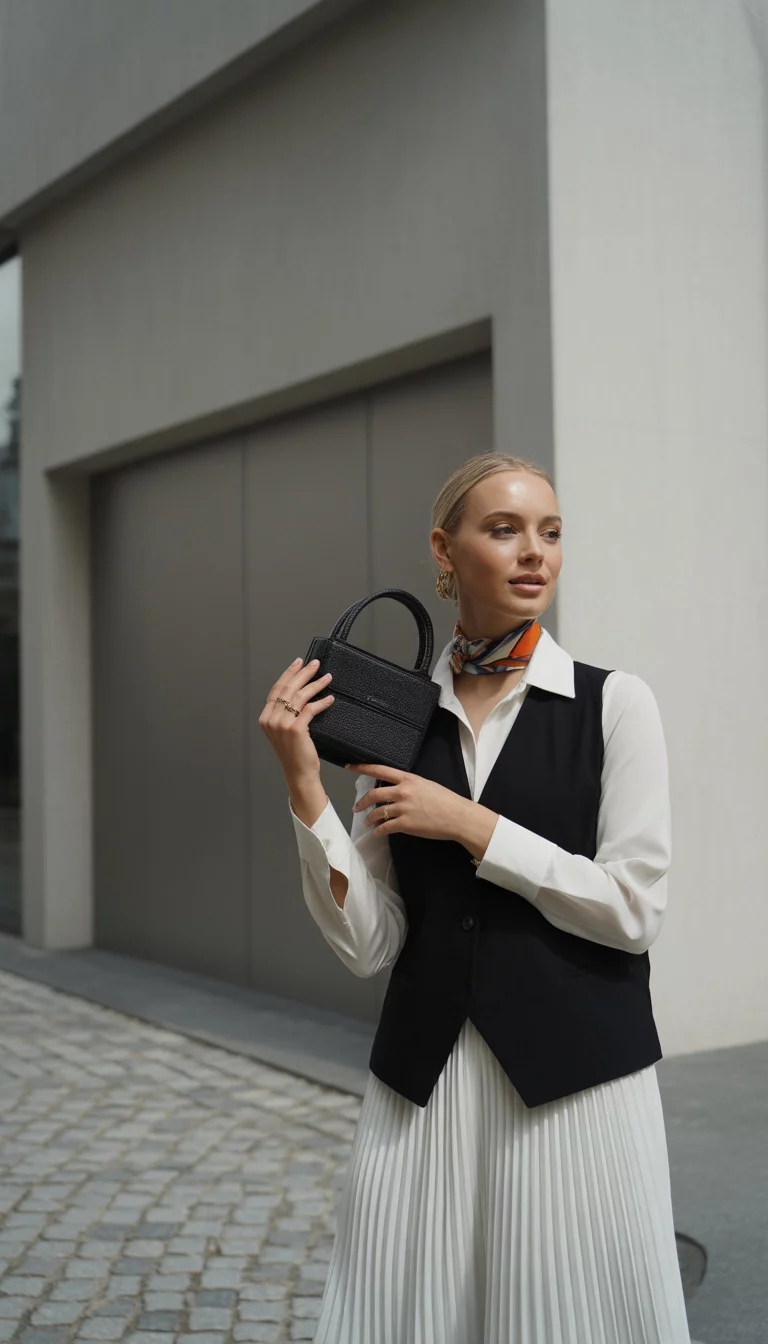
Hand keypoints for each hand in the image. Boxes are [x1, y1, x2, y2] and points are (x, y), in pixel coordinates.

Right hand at [259, 657, 334, 781]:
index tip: (299, 663)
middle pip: (288, 688)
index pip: (277, 689)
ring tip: (327, 677)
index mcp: (265, 718)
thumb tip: (301, 693)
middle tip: (315, 664)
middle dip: (303, 673)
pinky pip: (310, 709)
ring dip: (315, 684)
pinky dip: (322, 702)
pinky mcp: (295, 729)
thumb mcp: (284, 731)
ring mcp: (282, 724)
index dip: (289, 674)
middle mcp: (271, 720)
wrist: (299, 774)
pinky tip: (330, 699)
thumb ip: (286, 714)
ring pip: (300, 696)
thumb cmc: (295, 754)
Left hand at [346, 762, 470, 841]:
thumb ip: (410, 785)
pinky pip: (385, 827)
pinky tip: (377, 833)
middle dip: (362, 802)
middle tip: (356, 807)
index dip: (362, 768)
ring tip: (366, 822)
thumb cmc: (446, 800)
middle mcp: (403, 791)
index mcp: (408, 779)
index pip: (380, 770)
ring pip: (377, 812)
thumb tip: (398, 789)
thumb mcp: (426, 785)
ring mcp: (403, 808)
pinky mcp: (405, 824)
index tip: (349, 766)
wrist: (458, 816)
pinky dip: (378, 831)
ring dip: (369, 818)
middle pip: (374, 794)